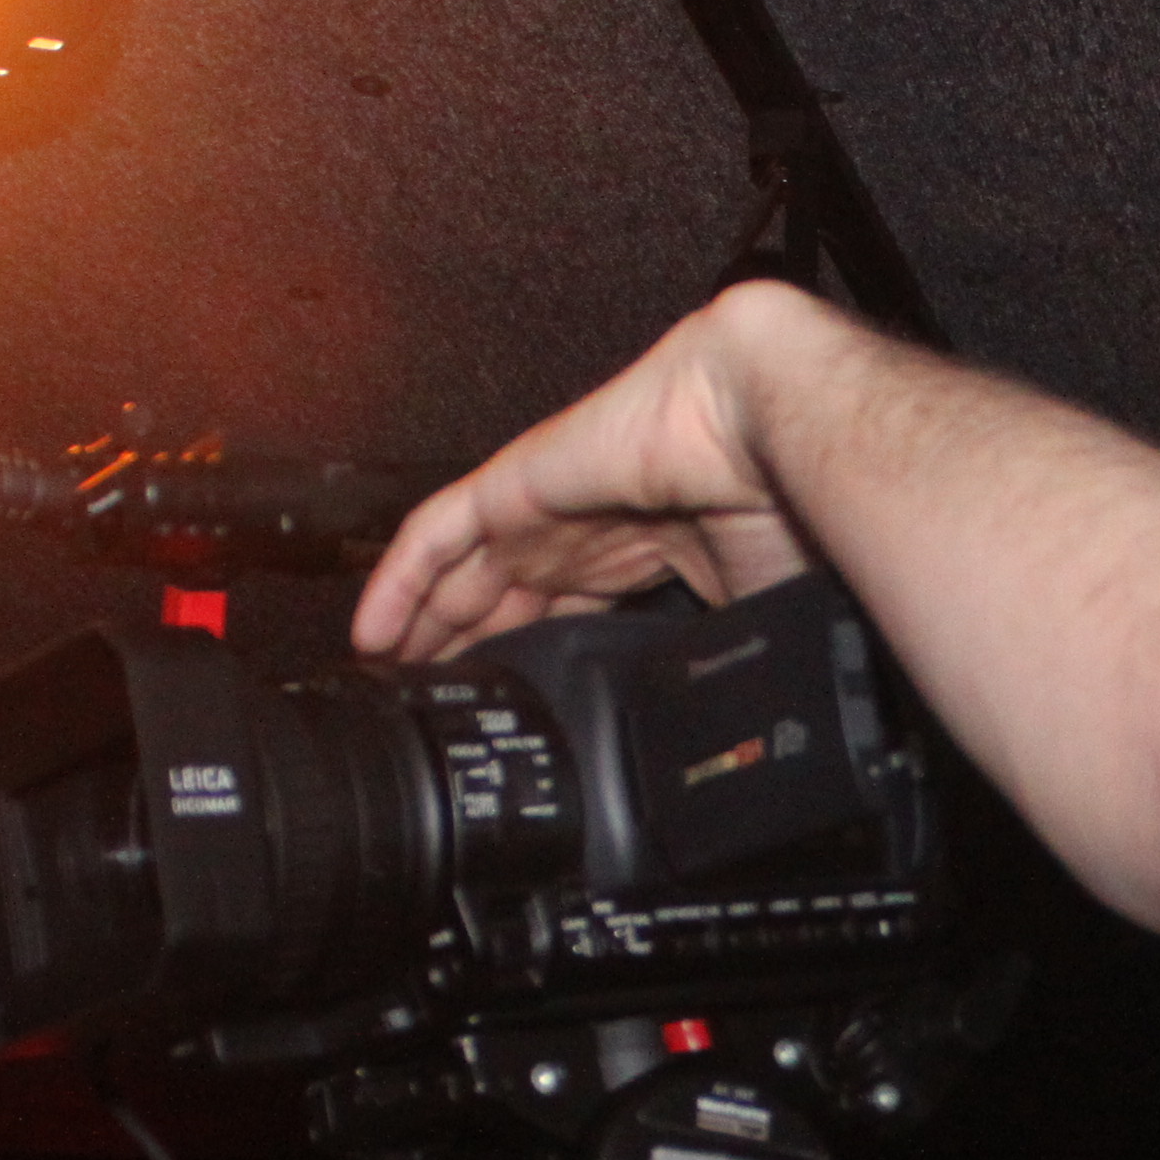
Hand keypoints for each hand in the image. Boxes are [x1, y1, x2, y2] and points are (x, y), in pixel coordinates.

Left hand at [351, 285, 830, 664]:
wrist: (776, 431)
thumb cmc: (787, 502)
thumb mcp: (748, 610)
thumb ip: (712, 660)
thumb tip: (713, 728)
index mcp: (642, 550)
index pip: (564, 610)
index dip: (528, 657)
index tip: (507, 709)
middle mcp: (585, 526)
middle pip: (503, 597)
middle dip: (464, 650)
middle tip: (434, 704)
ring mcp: (547, 504)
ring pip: (460, 570)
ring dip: (422, 625)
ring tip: (390, 675)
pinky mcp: (515, 483)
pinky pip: (434, 533)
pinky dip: (398, 582)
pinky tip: (372, 632)